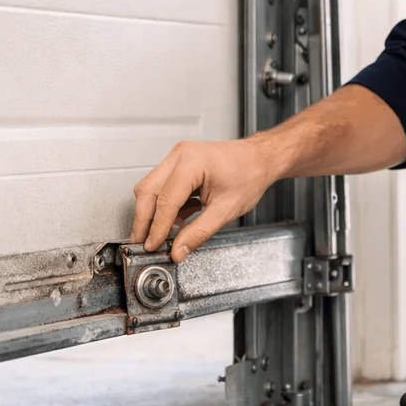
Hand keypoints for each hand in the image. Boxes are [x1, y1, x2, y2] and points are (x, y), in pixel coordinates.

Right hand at [130, 140, 275, 261]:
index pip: (166, 200)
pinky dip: (165, 205)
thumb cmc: (250, 174)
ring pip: (150, 187)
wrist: (260, 159)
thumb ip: (198, 232)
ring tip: (164, 233)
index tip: (152, 245)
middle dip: (144, 220)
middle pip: (148, 191)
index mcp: (192, 162)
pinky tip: (178, 218)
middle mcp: (180, 155)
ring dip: (153, 213)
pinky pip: (161, 185)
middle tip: (144, 242)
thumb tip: (178, 249)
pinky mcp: (179, 163)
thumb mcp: (226, 210)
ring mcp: (177, 156)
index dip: (157, 227)